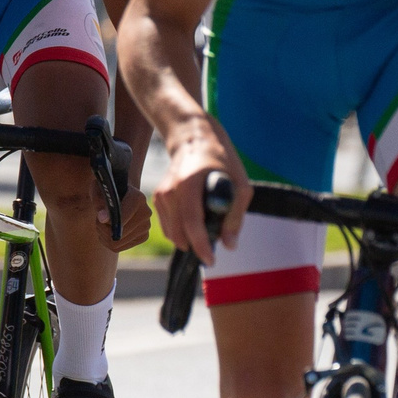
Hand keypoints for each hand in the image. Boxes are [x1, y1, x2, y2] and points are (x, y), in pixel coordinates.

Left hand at [102, 178, 153, 252]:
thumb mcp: (98, 190)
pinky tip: (109, 231)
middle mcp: (146, 212)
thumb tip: (104, 219)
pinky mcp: (143, 237)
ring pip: (117, 242)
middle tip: (99, 220)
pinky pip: (118, 247)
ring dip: (104, 235)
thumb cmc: (107, 192)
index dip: (108, 220)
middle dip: (104, 228)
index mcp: (137, 198)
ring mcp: (146, 226)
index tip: (99, 218)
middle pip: (119, 233)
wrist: (120, 195)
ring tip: (103, 224)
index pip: (123, 216)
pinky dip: (108, 242)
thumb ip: (98, 201)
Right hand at [153, 121, 246, 262]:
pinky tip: (195, 220)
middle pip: (179, 233)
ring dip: (189, 239)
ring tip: (207, 226)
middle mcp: (170, 190)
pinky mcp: (157, 198)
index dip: (201, 245)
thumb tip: (229, 245)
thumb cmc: (221, 159)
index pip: (192, 223)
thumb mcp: (240, 184)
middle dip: (197, 246)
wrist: (192, 138)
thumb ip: (235, 215)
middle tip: (214, 244)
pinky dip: (181, 231)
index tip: (211, 260)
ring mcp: (161, 194)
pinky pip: (168, 227)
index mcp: (190, 183)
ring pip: (172, 234)